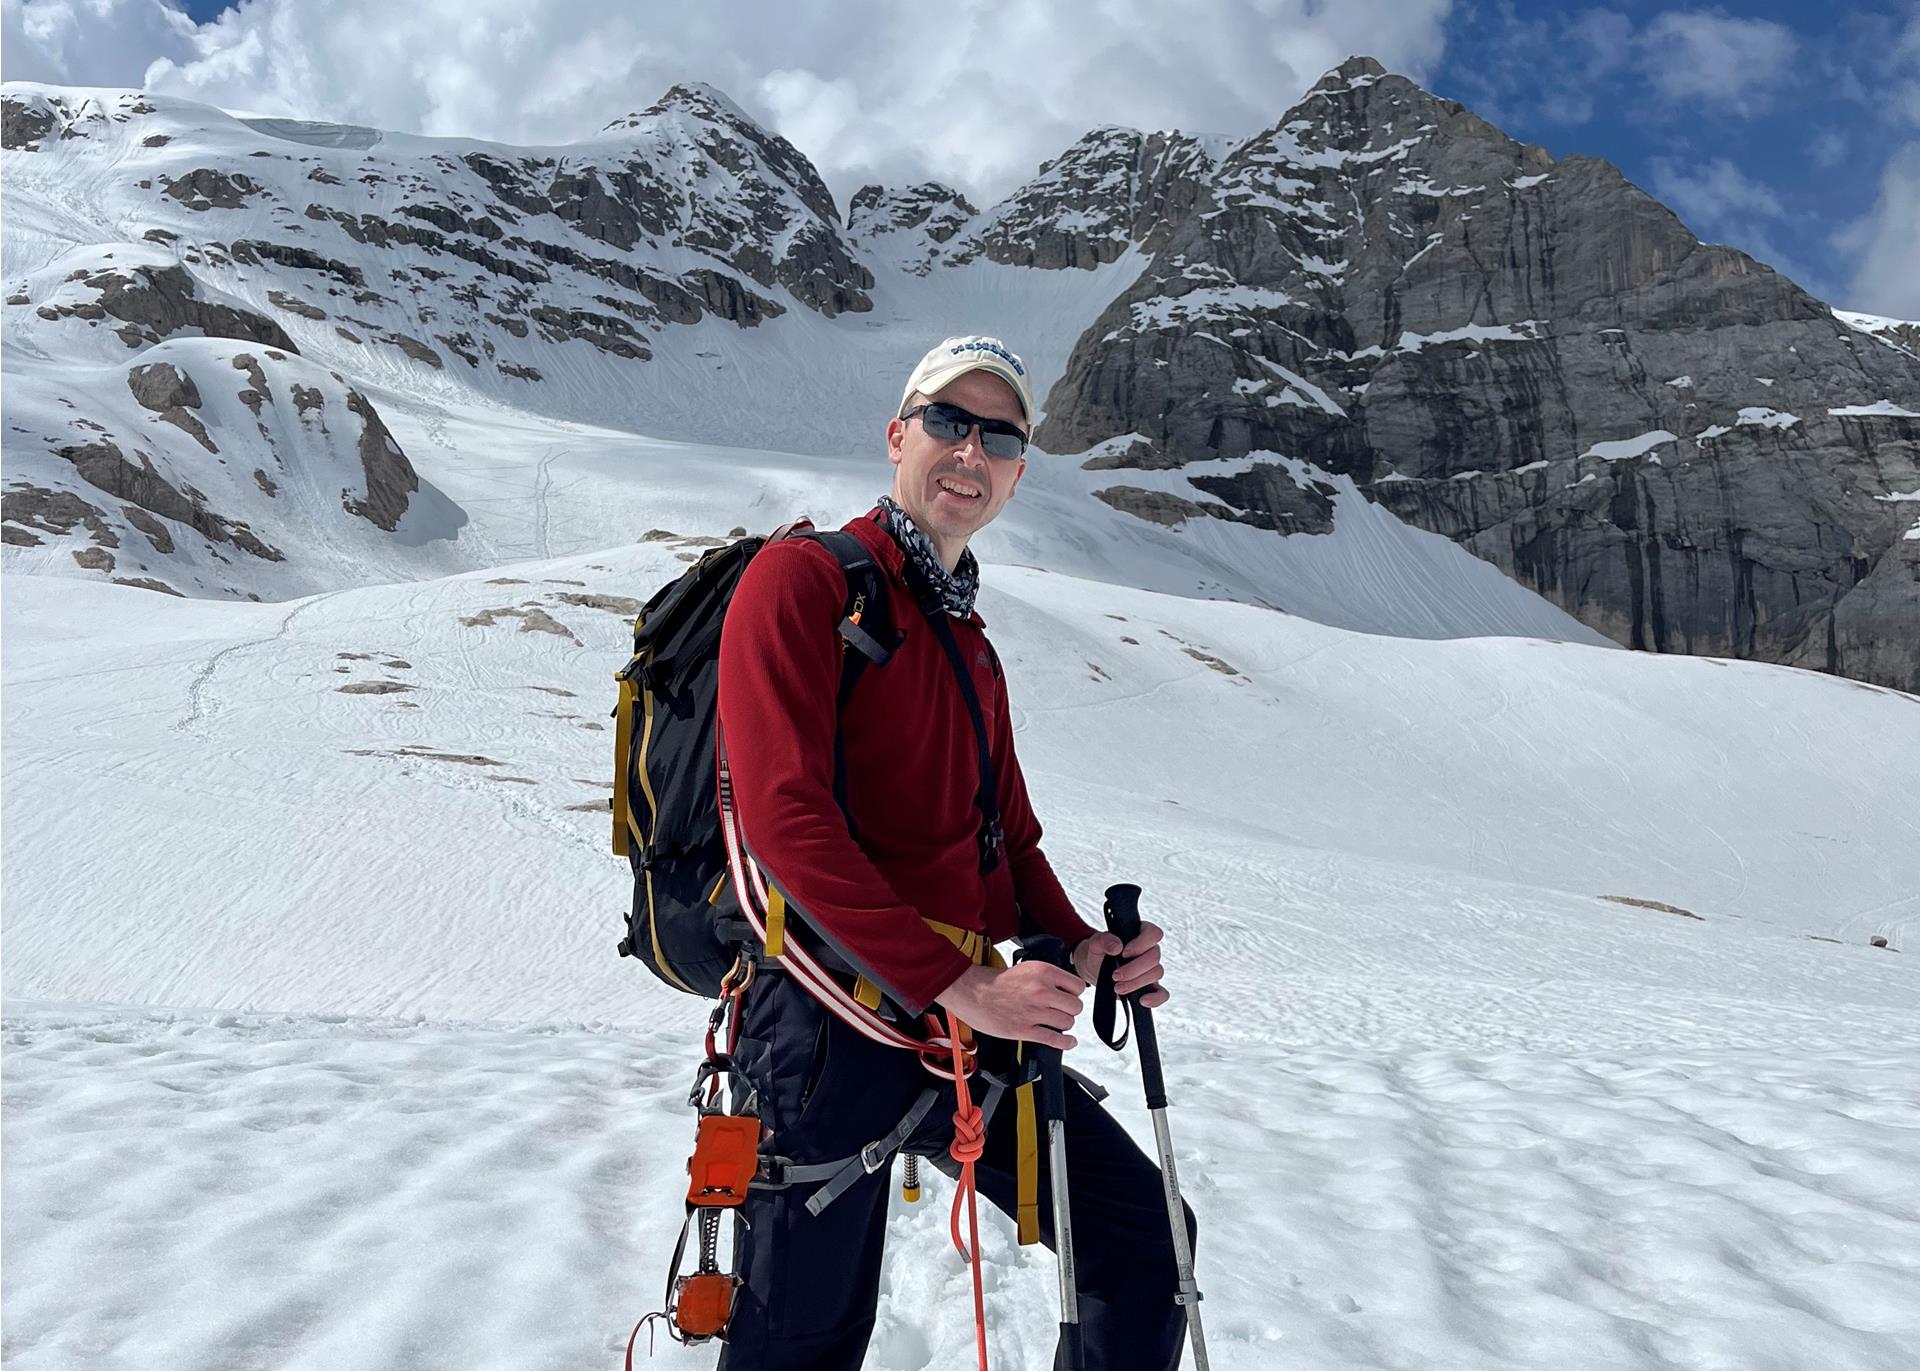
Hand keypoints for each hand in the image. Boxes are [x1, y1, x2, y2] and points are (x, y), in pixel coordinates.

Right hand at [936, 961, 1086, 1049]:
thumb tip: (1065, 989)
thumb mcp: (1027, 968)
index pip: (1078, 986)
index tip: (1068, 997)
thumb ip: (1048, 977)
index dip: (1074, 993)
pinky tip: (1068, 1042)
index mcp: (1043, 972)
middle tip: (1061, 1011)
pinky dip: (1065, 1043)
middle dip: (1069, 1010)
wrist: (971, 991)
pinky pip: (1055, 1039)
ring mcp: (1033, 1011)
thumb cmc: (994, 981)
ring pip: (1067, 1023)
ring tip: (1055, 1023)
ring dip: (1063, 1025)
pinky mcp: (1024, 1029)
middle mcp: (1041, 990)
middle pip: (1075, 1007)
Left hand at [1071, 921, 1169, 1008]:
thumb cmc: (1099, 952)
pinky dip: (1155, 998)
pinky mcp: (1150, 987)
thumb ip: (1103, 940)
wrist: (1095, 969)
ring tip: (1118, 987)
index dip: (1141, 943)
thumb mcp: (1096, 943)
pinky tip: (1141, 1001)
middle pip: (1154, 957)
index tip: (1124, 953)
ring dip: (1136, 983)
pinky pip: (1162, 993)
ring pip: (1156, 974)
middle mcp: (1149, 950)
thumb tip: (1117, 947)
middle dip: (1134, 969)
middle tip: (1115, 975)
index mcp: (1140, 934)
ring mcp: (1151, 969)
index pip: (1153, 933)